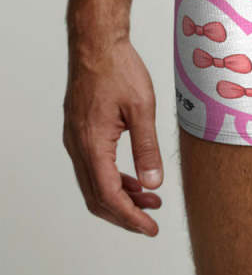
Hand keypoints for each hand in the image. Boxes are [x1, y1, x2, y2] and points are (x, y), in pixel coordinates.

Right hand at [62, 37, 163, 235]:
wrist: (97, 46)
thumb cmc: (119, 70)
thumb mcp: (142, 109)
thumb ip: (147, 148)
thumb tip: (153, 183)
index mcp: (92, 145)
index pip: (109, 195)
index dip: (130, 217)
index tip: (149, 228)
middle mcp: (78, 147)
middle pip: (97, 197)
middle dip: (125, 213)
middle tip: (151, 221)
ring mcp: (76, 140)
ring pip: (94, 183)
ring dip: (121, 196)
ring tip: (150, 199)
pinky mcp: (80, 132)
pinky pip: (94, 167)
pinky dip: (113, 179)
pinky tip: (135, 179)